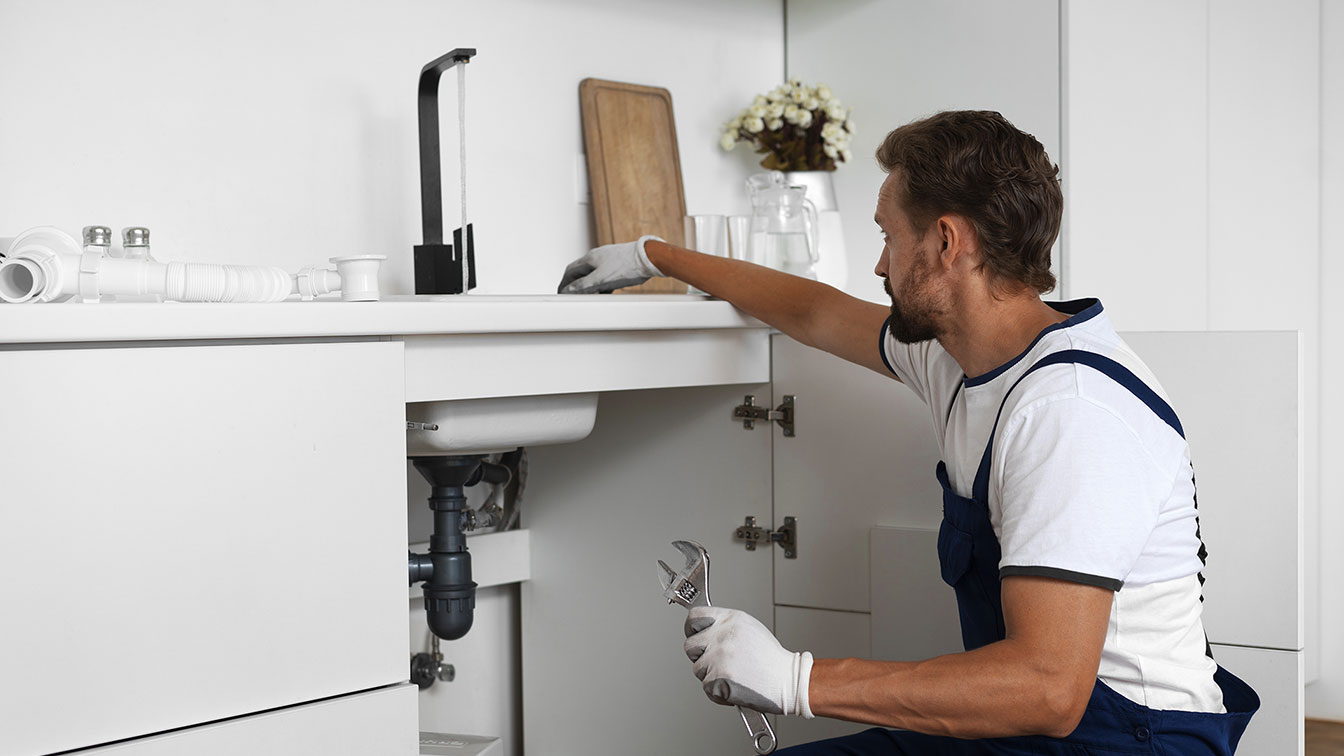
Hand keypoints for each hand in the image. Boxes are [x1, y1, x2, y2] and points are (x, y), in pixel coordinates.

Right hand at [557, 235, 663, 293]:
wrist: (649, 258)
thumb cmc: (628, 266)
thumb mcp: (601, 279)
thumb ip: (583, 286)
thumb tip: (569, 290)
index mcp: (590, 258)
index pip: (570, 271)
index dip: (564, 283)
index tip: (561, 293)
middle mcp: (597, 257)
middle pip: (581, 273)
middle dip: (576, 286)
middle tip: (574, 297)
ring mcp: (608, 260)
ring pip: (593, 276)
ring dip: (590, 287)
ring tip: (592, 297)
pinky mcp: (618, 265)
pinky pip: (605, 276)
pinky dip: (602, 286)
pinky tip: (607, 292)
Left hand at [683, 606, 813, 717]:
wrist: (788, 681)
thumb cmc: (771, 658)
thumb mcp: (749, 628)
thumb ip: (724, 626)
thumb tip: (704, 630)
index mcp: (731, 619)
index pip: (695, 616)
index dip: (691, 628)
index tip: (694, 634)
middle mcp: (723, 635)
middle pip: (690, 646)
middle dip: (700, 656)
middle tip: (718, 662)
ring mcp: (719, 657)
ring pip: (698, 669)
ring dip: (711, 675)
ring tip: (734, 674)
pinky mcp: (718, 678)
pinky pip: (706, 687)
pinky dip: (718, 692)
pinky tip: (734, 686)